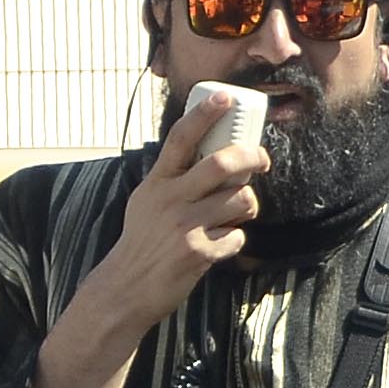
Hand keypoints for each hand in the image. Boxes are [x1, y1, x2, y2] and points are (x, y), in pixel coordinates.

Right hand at [26, 97, 269, 387]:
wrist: (126, 289)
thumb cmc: (141, 243)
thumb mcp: (145, 203)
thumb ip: (171, 180)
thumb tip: (207, 156)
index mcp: (156, 183)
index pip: (179, 139)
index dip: (204, 114)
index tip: (226, 97)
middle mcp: (170, 200)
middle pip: (221, 164)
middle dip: (250, 156)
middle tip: (262, 158)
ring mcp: (185, 227)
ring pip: (239, 199)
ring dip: (248, 204)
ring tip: (237, 212)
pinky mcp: (199, 253)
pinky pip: (236, 236)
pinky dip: (236, 239)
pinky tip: (221, 244)